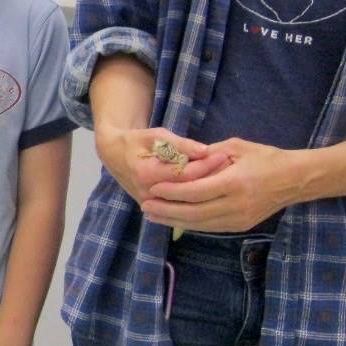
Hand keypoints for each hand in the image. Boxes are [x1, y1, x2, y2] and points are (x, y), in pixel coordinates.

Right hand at [95, 125, 227, 204]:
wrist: (115, 155)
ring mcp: (152, 204)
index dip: (206, 164)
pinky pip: (180, 206)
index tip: (224, 155)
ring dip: (208, 190)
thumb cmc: (137, 141)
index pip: (184, 173)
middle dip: (211, 178)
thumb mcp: (156, 135)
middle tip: (231, 168)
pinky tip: (213, 190)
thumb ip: (180, 144)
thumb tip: (205, 150)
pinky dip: (197, 198)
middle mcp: (149, 193)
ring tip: (227, 178)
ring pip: (186, 202)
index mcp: (147, 173)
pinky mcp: (156, 209)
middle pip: (188, 191)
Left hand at [142, 137, 299, 232]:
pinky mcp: (241, 226)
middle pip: (194, 212)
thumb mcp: (237, 147)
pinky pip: (210, 228)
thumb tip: (184, 160)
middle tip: (145, 206)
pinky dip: (191, 224)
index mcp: (235, 182)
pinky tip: (175, 219)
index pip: (196, 191)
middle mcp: (236, 204)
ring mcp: (240, 218)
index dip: (172, 192)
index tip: (153, 189)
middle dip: (167, 211)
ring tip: (153, 216)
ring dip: (174, 221)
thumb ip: (209, 155)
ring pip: (200, 224)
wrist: (296, 180)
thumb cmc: (266, 158)